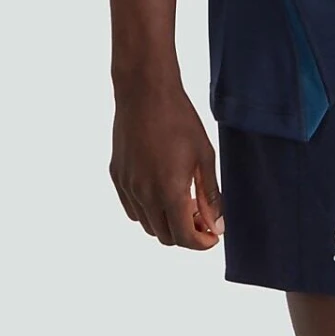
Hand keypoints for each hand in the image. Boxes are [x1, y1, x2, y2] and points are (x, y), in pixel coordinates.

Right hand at [109, 76, 224, 248]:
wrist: (145, 93)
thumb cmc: (180, 120)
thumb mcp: (204, 156)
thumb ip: (211, 195)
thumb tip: (217, 225)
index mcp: (169, 191)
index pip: (184, 237)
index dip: (201, 242)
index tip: (212, 236)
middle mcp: (144, 194)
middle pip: (164, 236)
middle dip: (185, 233)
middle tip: (201, 215)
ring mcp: (127, 186)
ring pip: (146, 224)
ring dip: (166, 223)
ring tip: (183, 200)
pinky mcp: (117, 176)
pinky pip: (132, 208)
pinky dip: (148, 210)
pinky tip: (161, 190)